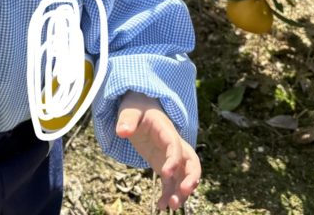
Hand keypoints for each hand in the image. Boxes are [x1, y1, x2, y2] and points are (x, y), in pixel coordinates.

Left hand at [116, 92, 200, 210]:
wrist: (140, 109)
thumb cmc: (136, 108)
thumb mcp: (130, 110)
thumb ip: (126, 120)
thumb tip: (122, 132)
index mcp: (166, 130)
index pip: (175, 145)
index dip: (174, 159)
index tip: (165, 173)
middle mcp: (173, 144)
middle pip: (191, 161)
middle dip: (191, 177)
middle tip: (184, 191)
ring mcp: (170, 156)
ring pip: (183, 176)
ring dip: (180, 191)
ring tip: (171, 206)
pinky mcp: (164, 165)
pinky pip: (170, 182)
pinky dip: (167, 194)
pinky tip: (160, 206)